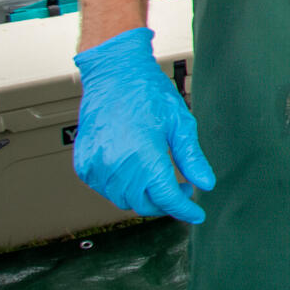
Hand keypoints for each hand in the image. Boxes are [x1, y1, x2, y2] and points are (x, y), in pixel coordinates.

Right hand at [72, 27, 215, 222]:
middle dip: (165, 203)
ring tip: (160, 177)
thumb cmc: (147, 92)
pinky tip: (136, 171)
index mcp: (142, 155)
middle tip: (182, 188)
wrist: (113, 75)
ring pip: (123, 200)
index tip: (197, 215)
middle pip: (143, 204)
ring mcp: (95, 167)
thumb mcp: (180, 122)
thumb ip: (191, 158)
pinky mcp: (84, 165)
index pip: (165, 197)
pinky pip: (105, 189)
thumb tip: (205, 183)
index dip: (184, 209)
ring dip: (143, 197)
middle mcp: (115, 165)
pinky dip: (122, 188)